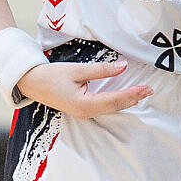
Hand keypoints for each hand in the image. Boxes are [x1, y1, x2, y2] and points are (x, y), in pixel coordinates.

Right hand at [19, 56, 151, 118]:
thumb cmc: (50, 76)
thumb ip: (101, 70)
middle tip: (150, 90)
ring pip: (111, 108)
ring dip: (127, 100)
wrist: (31, 83)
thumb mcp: (77, 70)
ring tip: (142, 93)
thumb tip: (123, 67)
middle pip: (115, 107)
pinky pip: (104, 106)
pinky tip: (125, 96)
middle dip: (133, 98)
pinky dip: (117, 101)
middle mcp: (85, 112)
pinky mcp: (82, 109)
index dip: (132, 94)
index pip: (114, 100)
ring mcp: (83, 113)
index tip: (146, 88)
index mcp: (84, 104)